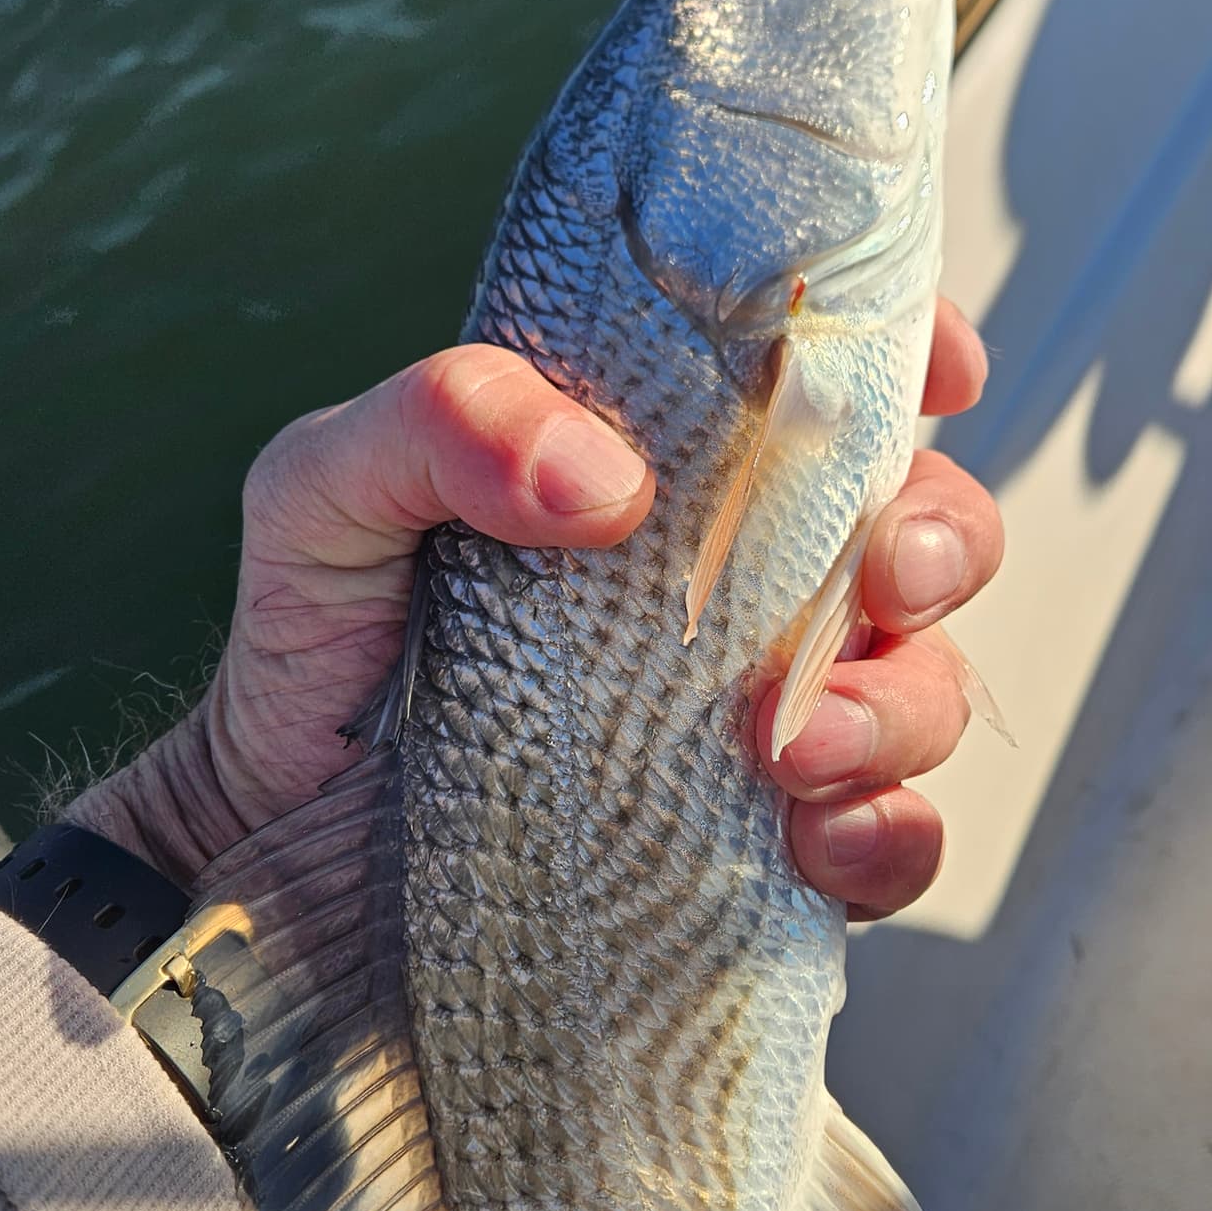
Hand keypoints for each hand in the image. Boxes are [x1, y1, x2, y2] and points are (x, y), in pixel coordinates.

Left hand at [72, 302, 1002, 920]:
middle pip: (921, 535)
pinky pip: (890, 843)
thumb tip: (605, 478)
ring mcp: (759, 721)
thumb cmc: (314, 643)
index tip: (940, 372)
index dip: (913, 358)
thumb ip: (440, 423)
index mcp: (665, 464)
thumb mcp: (330, 489)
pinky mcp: (761, 853)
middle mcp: (735, 587)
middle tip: (879, 577)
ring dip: (901, 705)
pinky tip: (814, 840)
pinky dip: (888, 839)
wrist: (270, 847)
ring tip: (787, 744)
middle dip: (940, 544)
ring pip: (925, 688)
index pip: (826, 386)